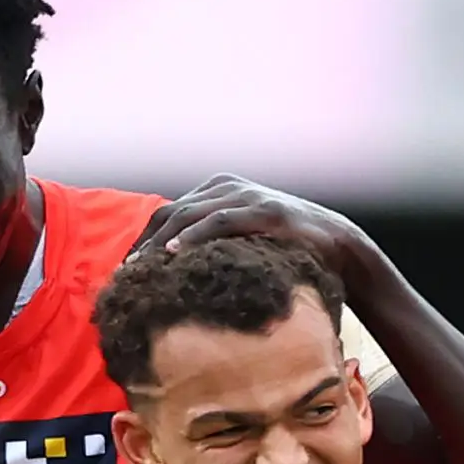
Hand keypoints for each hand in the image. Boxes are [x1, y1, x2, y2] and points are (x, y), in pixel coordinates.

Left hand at [133, 175, 365, 276]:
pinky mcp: (265, 210)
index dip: (142, 241)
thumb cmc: (284, 249)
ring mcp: (246, 196)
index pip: (167, 214)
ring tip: (141, 269)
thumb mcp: (240, 240)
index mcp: (216, 191)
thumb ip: (210, 244)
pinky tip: (175, 254)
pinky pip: (220, 221)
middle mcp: (226, 187)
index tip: (126, 271)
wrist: (337, 245)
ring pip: (189, 215)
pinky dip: (194, 236)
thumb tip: (172, 275)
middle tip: (126, 276)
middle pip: (170, 213)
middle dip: (144, 244)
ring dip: (161, 242)